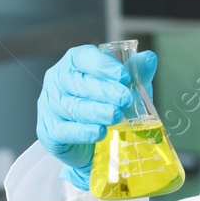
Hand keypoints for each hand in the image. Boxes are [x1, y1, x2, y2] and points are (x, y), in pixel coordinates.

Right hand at [37, 45, 156, 189]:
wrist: (93, 143)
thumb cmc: (107, 105)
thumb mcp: (126, 88)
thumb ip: (137, 73)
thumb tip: (149, 58)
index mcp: (74, 63)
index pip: (84, 57)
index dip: (104, 66)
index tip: (124, 76)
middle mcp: (58, 80)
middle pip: (78, 82)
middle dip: (104, 91)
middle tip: (125, 99)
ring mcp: (50, 105)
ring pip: (73, 106)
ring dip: (96, 111)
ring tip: (116, 115)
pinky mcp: (49, 130)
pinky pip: (65, 130)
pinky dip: (83, 132)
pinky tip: (100, 132)